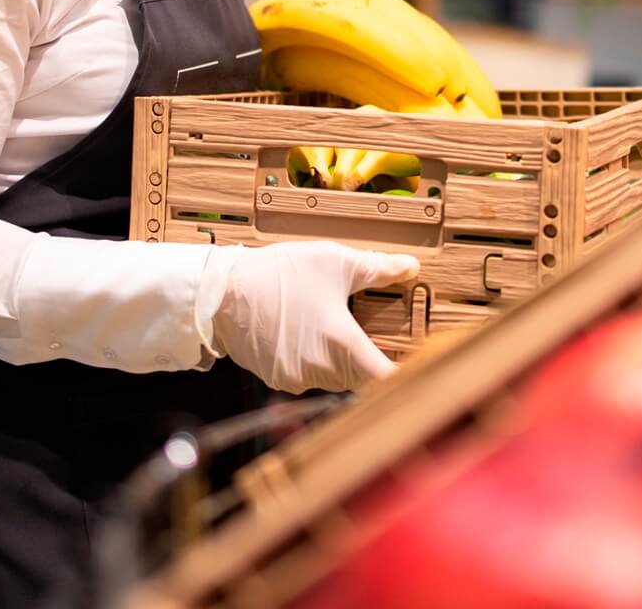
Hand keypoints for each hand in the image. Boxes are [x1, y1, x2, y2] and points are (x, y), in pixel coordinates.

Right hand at [202, 242, 420, 393]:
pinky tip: (307, 333)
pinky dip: (315, 360)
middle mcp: (321, 371)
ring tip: (336, 327)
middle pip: (362, 380)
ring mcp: (298, 380)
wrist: (221, 293)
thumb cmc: (279, 274)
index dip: (407, 378)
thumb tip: (410, 267)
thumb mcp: (333, 262)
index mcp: (341, 345)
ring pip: (336, 378)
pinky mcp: (278, 380)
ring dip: (342, 360)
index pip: (386, 380)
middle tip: (381, 339)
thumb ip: (377, 268)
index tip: (420, 370)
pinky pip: (309, 376)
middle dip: (372, 361)